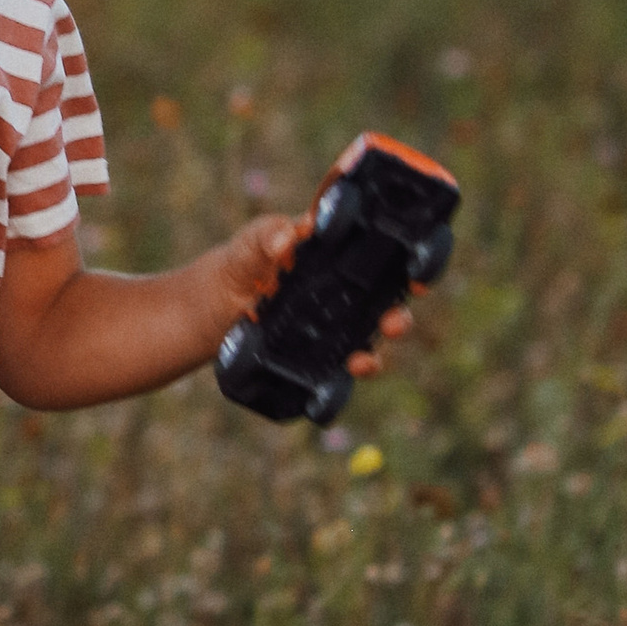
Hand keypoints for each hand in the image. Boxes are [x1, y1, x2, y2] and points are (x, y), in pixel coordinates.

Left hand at [215, 211, 418, 376]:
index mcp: (340, 252)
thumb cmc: (241, 262)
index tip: (418, 261)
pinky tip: (330, 390)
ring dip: (374, 355)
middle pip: (388, 305)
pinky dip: (338, 385)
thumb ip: (266, 235)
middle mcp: (347, 292)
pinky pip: (335, 373)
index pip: (386, 251)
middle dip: (399, 316)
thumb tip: (285, 238)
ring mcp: (334, 326)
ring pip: (368, 342)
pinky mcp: (315, 356)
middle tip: (393, 322)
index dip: (410, 255)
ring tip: (362, 362)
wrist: (208, 306)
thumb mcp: (249, 244)